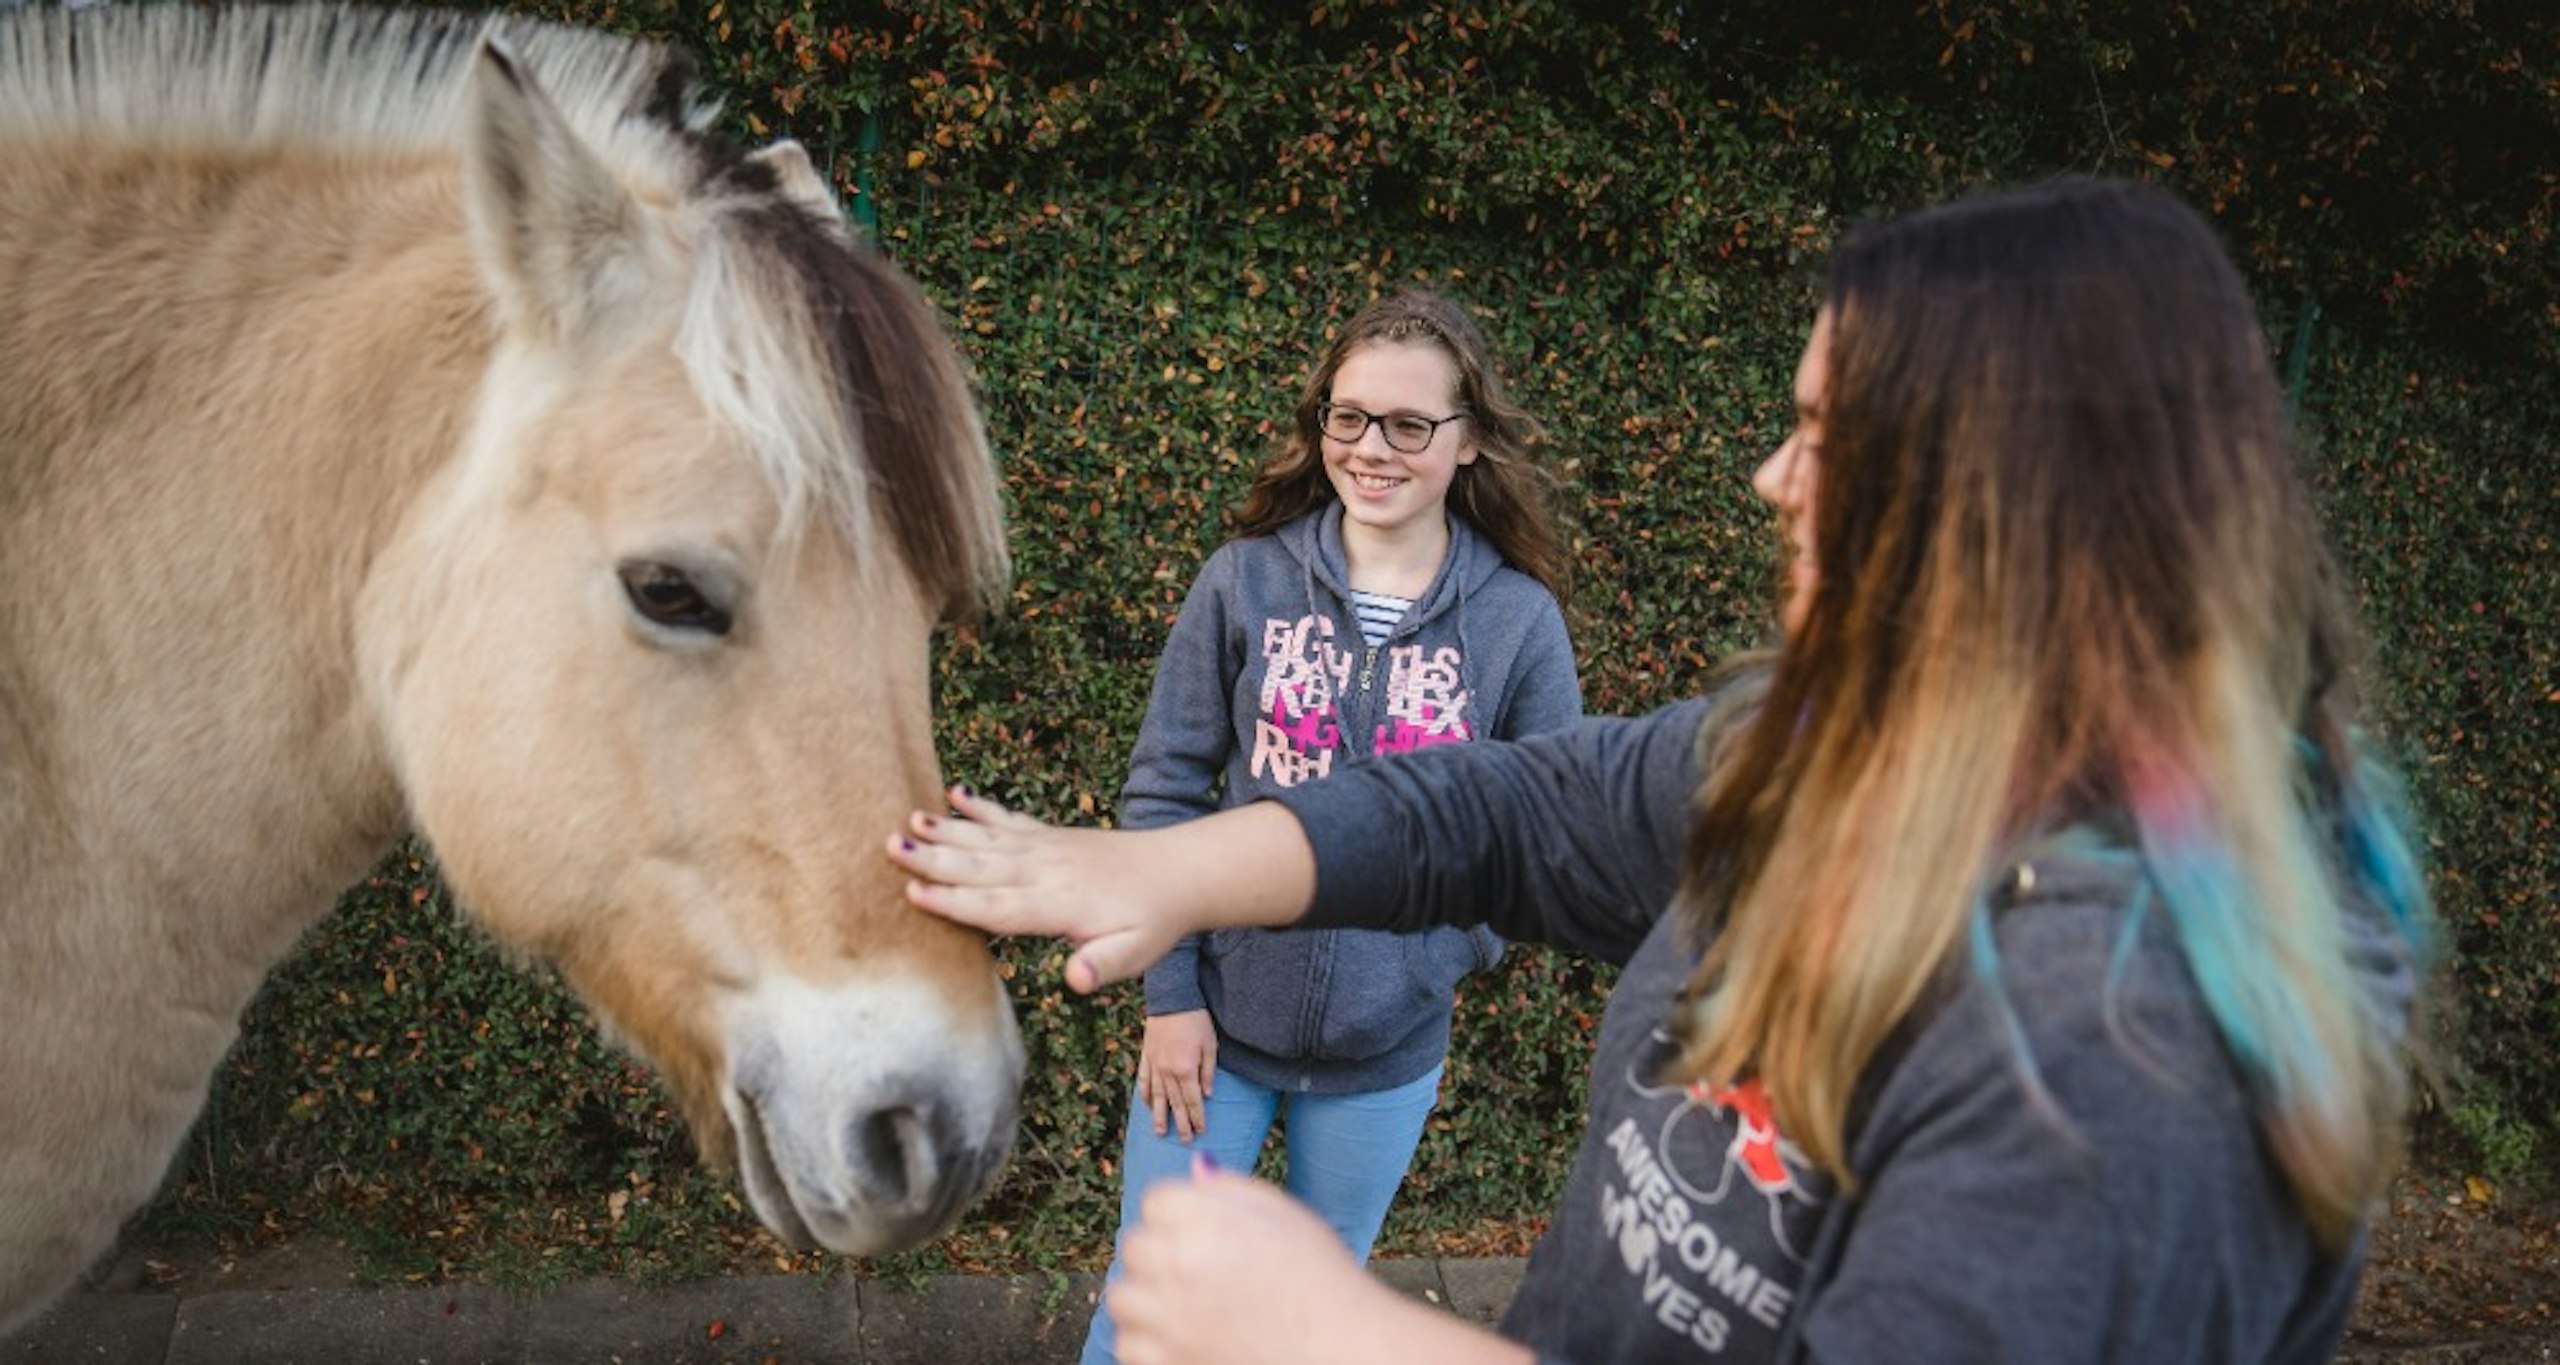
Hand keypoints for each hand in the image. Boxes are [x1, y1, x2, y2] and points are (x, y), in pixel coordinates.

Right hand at [886, 787, 1315, 993]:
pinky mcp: (1051, 837)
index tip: (913, 894)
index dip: (954, 902)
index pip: (997, 907)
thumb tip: (1075, 980)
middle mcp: (1045, 871)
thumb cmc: (1153, 923)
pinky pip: (1010, 820)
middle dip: (934, 859)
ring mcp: (1046, 849)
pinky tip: (955, 794)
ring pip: (988, 840)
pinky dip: (982, 808)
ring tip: (908, 819)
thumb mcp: (1134, 955)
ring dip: (947, 830)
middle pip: (981, 867)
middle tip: (889, 846)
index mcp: (1057, 906)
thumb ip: (1101, 965)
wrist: (1181, 874)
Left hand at [1110, 1160, 1531, 1364]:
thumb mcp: (1286, 1216)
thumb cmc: (1322, 1279)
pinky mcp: (1168, 1364)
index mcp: (1209, 1220)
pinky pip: (1129, 1346)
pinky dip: (1150, 1343)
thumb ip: (1232, 1189)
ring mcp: (1171, 1321)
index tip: (1213, 1239)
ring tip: (1190, 1308)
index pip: (1156, 1201)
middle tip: (1205, 1275)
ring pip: (1122, 1297)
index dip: (1183, 1218)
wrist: (1345, 1351)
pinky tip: (1186, 1339)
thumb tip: (1196, 1166)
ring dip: (1148, 1300)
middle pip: (1134, 1246)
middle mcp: (1182, 1266)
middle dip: (1162, 1255)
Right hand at [1138, 1010, 1216, 1140]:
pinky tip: (1145, 1104)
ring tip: (1160, 1132)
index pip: (1193, 1101)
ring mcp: (1154, 1064)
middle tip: (1184, 1140)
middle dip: (1180, 1123)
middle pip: (1175, 1103)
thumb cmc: (1196, 1019)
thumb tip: (1207, 1095)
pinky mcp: (1146, 1055)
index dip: (1197, 1117)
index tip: (1201, 1131)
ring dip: (1159, 1115)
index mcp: (1185, 1070)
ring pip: (1156, 1096)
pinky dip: (1144, 1093)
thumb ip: (1208, 1072)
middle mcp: (1167, 1071)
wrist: (1171, 997)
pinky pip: (1144, 1079)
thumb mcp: (1210, 1044)